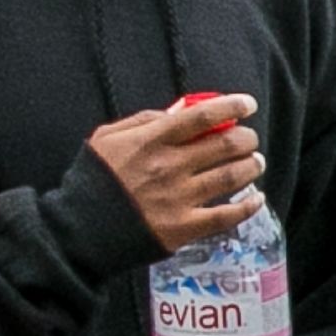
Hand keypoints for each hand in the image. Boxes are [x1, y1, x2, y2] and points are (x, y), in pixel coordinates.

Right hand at [88, 94, 262, 252]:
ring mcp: (178, 199)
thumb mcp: (107, 139)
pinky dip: (249, 205)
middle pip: (225, 145)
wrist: (77, 231)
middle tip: (250, 139)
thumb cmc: (92, 180)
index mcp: (150, 141)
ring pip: (232, 177)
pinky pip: (227, 216)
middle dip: (246, 138)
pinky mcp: (183, 228)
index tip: (248, 104)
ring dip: (251, 166)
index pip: (202, 116)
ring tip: (256, 162)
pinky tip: (257, 198)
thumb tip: (179, 111)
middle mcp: (169, 167)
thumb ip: (143, 121)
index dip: (232, 107)